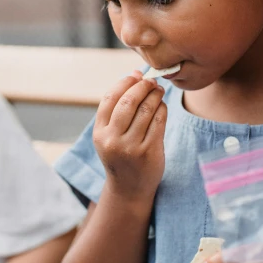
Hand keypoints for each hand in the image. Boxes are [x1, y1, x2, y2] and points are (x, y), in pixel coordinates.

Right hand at [93, 71, 166, 202]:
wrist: (129, 188)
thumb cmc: (121, 154)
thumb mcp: (110, 134)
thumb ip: (119, 108)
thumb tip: (135, 74)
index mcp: (99, 133)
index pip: (110, 98)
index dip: (124, 82)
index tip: (135, 75)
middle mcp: (112, 140)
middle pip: (129, 102)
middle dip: (142, 86)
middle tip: (152, 81)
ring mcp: (131, 147)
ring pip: (146, 110)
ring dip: (155, 95)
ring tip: (159, 91)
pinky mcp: (149, 152)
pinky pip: (159, 121)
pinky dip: (162, 109)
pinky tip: (162, 106)